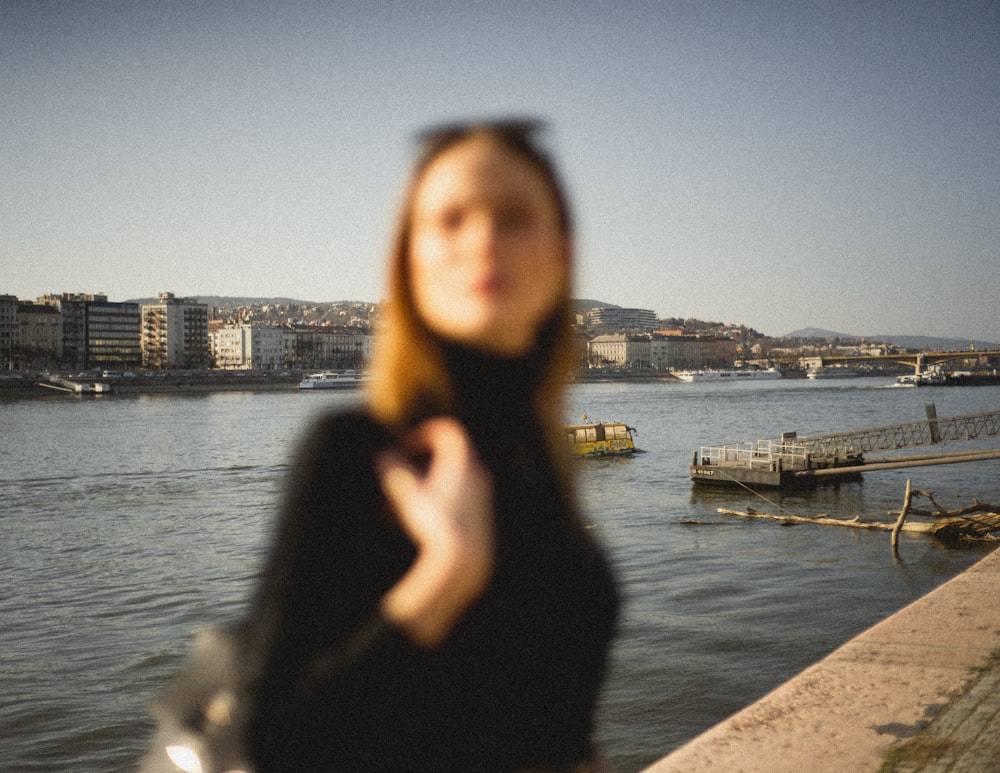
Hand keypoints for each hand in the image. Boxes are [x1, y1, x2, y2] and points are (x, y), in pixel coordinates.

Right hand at [375, 418, 494, 646]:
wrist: (462, 561)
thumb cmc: (434, 523)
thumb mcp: (407, 493)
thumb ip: (394, 470)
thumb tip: (383, 457)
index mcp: (462, 461)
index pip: (447, 432)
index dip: (424, 434)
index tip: (406, 446)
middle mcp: (476, 475)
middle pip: (447, 458)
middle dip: (418, 467)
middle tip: (397, 480)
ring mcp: (481, 496)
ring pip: (450, 483)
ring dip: (424, 489)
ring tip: (401, 508)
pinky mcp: (479, 517)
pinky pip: (456, 502)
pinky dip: (436, 505)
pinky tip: (417, 525)